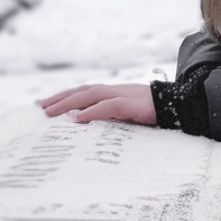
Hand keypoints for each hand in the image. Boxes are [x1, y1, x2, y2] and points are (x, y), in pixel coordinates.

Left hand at [39, 83, 156, 125]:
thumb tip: (92, 129)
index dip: (65, 97)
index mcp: (114, 93)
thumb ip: (114, 119)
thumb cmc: (156, 114)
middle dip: (59, 98)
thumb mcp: (131, 117)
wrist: (181, 106)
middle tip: (40, 108)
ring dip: (68, 103)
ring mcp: (123, 95)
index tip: (46, 105)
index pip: (84, 92)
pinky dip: (92, 112)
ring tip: (51, 112)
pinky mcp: (131, 104)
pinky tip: (78, 118)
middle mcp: (115, 90)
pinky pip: (108, 106)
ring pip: (90, 95)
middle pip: (82, 91)